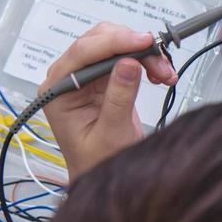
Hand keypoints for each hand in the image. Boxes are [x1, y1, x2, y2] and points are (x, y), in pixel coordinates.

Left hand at [40, 23, 176, 176]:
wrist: (108, 181)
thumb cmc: (99, 164)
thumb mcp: (112, 134)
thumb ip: (119, 98)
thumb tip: (129, 63)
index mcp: (57, 91)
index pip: (82, 53)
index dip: (114, 42)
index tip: (144, 42)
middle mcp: (67, 79)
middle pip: (98, 41)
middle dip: (132, 46)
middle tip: (161, 62)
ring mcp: (85, 78)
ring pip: (114, 45)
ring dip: (142, 52)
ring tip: (164, 72)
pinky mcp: (103, 80)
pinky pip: (124, 57)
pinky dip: (144, 60)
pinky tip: (159, 74)